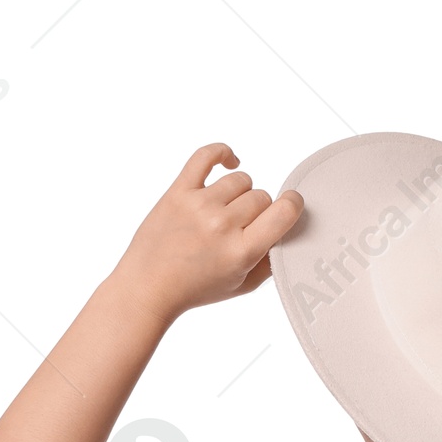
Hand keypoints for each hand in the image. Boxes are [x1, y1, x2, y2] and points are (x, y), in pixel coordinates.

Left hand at [113, 142, 303, 323]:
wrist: (149, 286)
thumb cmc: (195, 288)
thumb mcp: (243, 285)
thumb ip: (269, 259)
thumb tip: (287, 230)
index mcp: (241, 251)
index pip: (284, 211)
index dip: (292, 205)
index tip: (289, 207)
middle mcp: (222, 224)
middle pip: (261, 196)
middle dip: (257, 211)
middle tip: (241, 228)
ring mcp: (199, 205)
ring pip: (241, 179)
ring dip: (239, 193)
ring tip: (227, 211)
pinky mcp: (179, 190)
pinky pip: (206, 155)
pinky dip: (222, 153)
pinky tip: (228, 163)